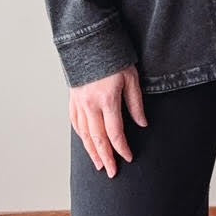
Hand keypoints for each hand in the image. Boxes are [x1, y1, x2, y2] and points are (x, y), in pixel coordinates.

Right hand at [69, 64, 148, 178]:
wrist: (90, 43)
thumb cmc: (114, 58)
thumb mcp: (131, 78)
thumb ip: (136, 103)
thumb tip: (142, 124)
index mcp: (107, 100)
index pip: (115, 133)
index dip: (122, 148)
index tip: (128, 158)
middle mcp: (90, 105)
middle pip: (98, 138)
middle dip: (106, 157)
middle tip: (112, 172)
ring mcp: (79, 103)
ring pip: (84, 134)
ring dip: (92, 151)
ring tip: (99, 165)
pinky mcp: (73, 100)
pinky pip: (76, 124)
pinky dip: (81, 137)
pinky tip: (87, 144)